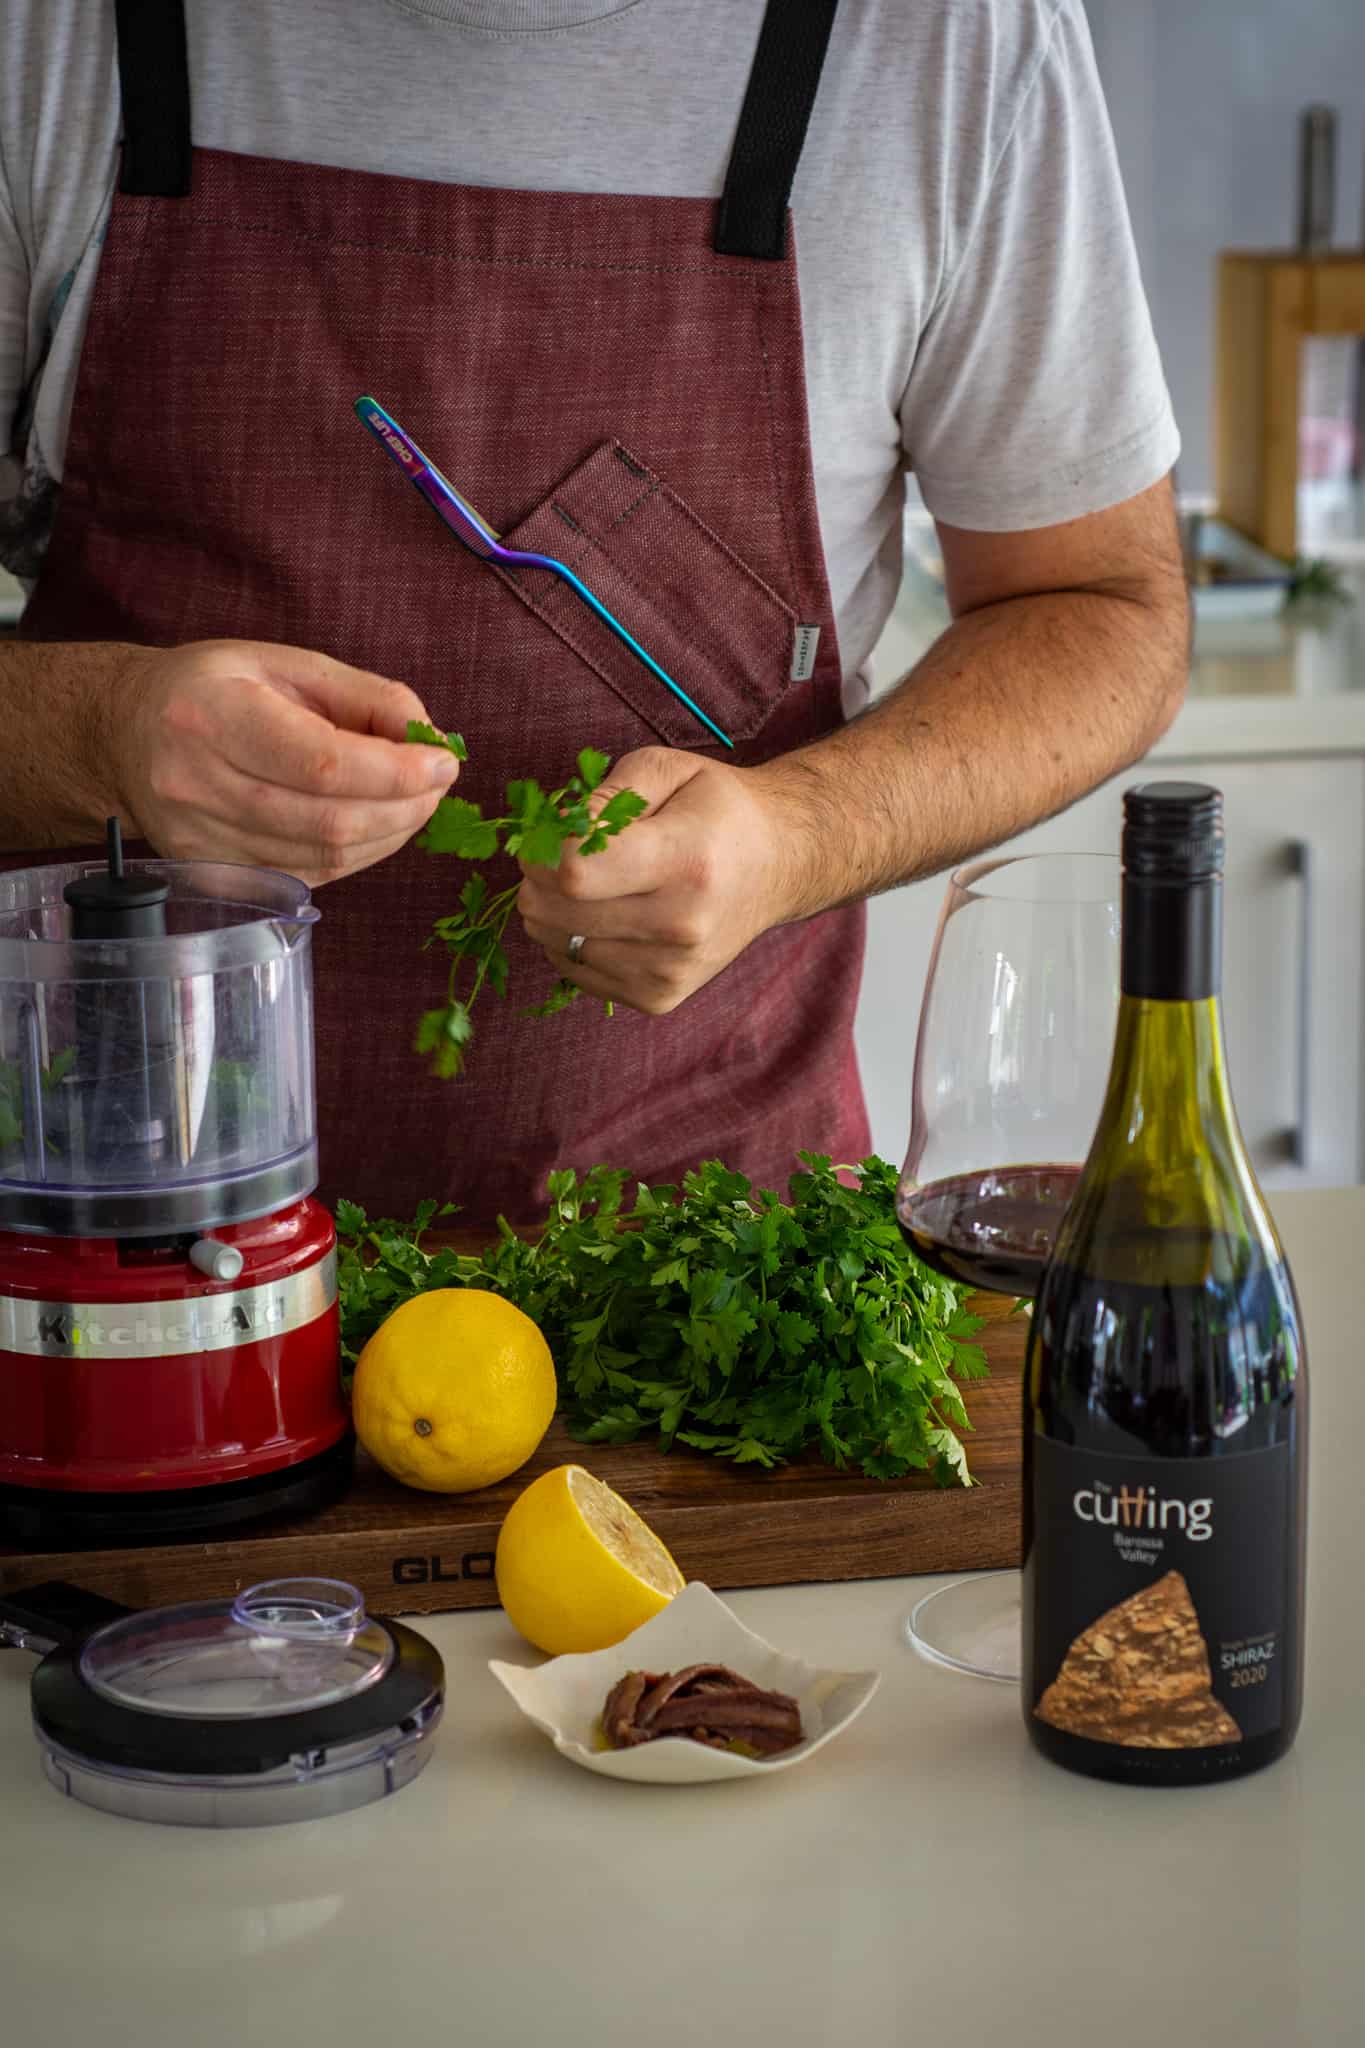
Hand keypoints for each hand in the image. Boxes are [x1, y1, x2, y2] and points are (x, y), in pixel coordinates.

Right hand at [110, 640, 458, 884]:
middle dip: (405, 808)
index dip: (395, 772)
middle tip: (438, 787)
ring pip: (324, 858)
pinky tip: (373, 825)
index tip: (443, 763)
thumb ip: (366, 696)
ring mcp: (201, 839)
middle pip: (329, 821)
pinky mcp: (213, 872)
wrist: (125, 733)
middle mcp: (198, 783)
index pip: (323, 764)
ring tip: (413, 803)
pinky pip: (306, 874)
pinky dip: (356, 853)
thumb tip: (429, 739)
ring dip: (388, 835)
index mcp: (213, 715)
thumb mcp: (287, 664)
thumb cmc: (213, 689)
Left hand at [516, 746, 805, 1014]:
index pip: (575, 872)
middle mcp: (681, 927)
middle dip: (540, 875)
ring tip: (596, 880)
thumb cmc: (716, 810)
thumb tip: (551, 834)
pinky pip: (573, 969)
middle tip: (568, 850)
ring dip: (555, 908)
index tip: (559, 828)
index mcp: (686, 863)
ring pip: (554, 943)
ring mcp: (670, 971)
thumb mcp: (667, 769)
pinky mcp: (658, 998)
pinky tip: (607, 912)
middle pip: (554, 912)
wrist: (780, 865)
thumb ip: (604, 795)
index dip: (545, 847)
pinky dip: (573, 938)